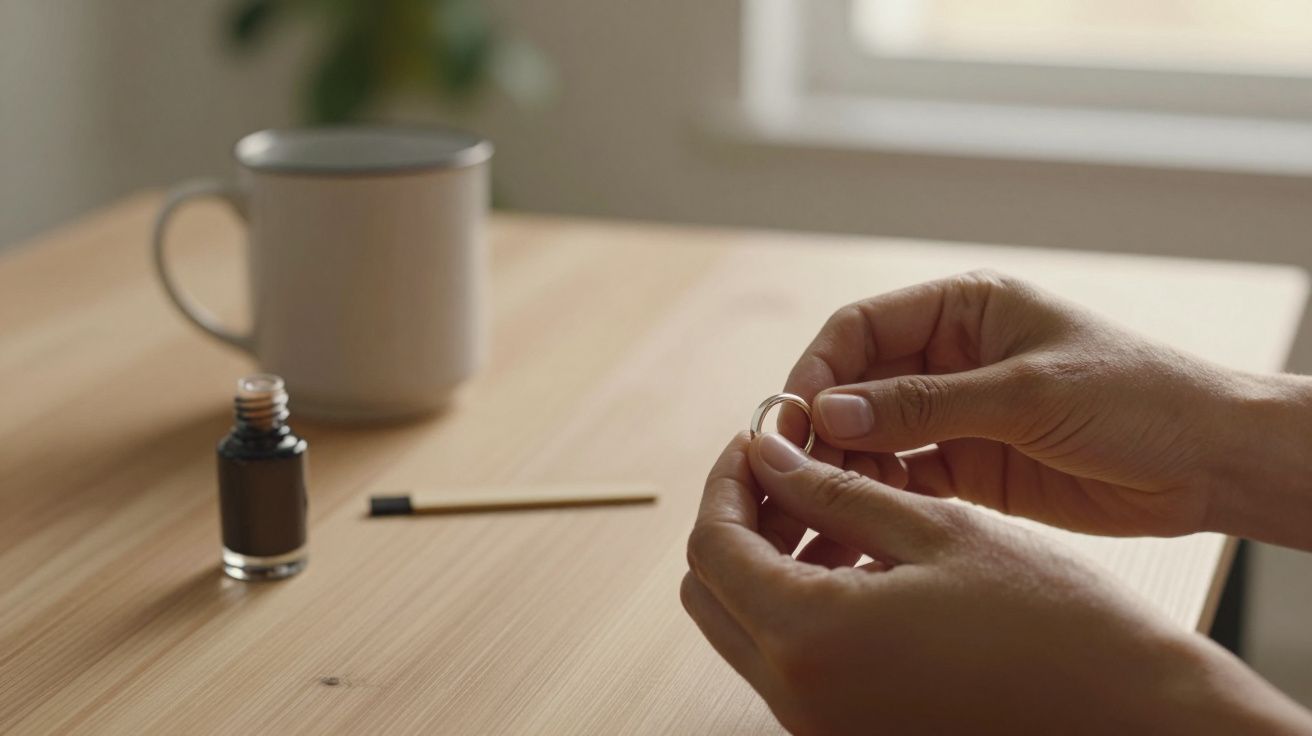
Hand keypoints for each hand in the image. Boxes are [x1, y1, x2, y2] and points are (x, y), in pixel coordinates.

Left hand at [682, 433, 1311, 734]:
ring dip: (769, 561)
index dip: (726, 481)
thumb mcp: (936, 531)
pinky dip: (802, 606)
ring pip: (749, 627)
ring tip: (831, 507)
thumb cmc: (1053, 621)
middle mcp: (799, 696)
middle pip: (713, 591)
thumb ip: (834, 491)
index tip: (759, 441)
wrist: (1131, 716)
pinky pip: (793, 662)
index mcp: (809, 639)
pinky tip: (858, 562)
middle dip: (739, 519)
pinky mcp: (851, 733)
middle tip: (788, 468)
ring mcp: (822, 725)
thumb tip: (769, 454)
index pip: (713, 546)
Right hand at [780, 270, 1286, 538]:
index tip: (793, 416)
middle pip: (857, 383)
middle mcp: (950, 357)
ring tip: (820, 498)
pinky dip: (877, 492)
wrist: (1210, 463)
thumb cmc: (1137, 398)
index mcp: (965, 310)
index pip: (862, 327)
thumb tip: (831, 414)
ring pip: (872, 433)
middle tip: (793, 466)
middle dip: (822, 422)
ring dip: (843, 462)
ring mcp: (957, 413)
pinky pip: (903, 475)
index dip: (820, 368)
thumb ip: (925, 405)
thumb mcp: (1027, 393)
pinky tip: (860, 512)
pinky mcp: (969, 465)